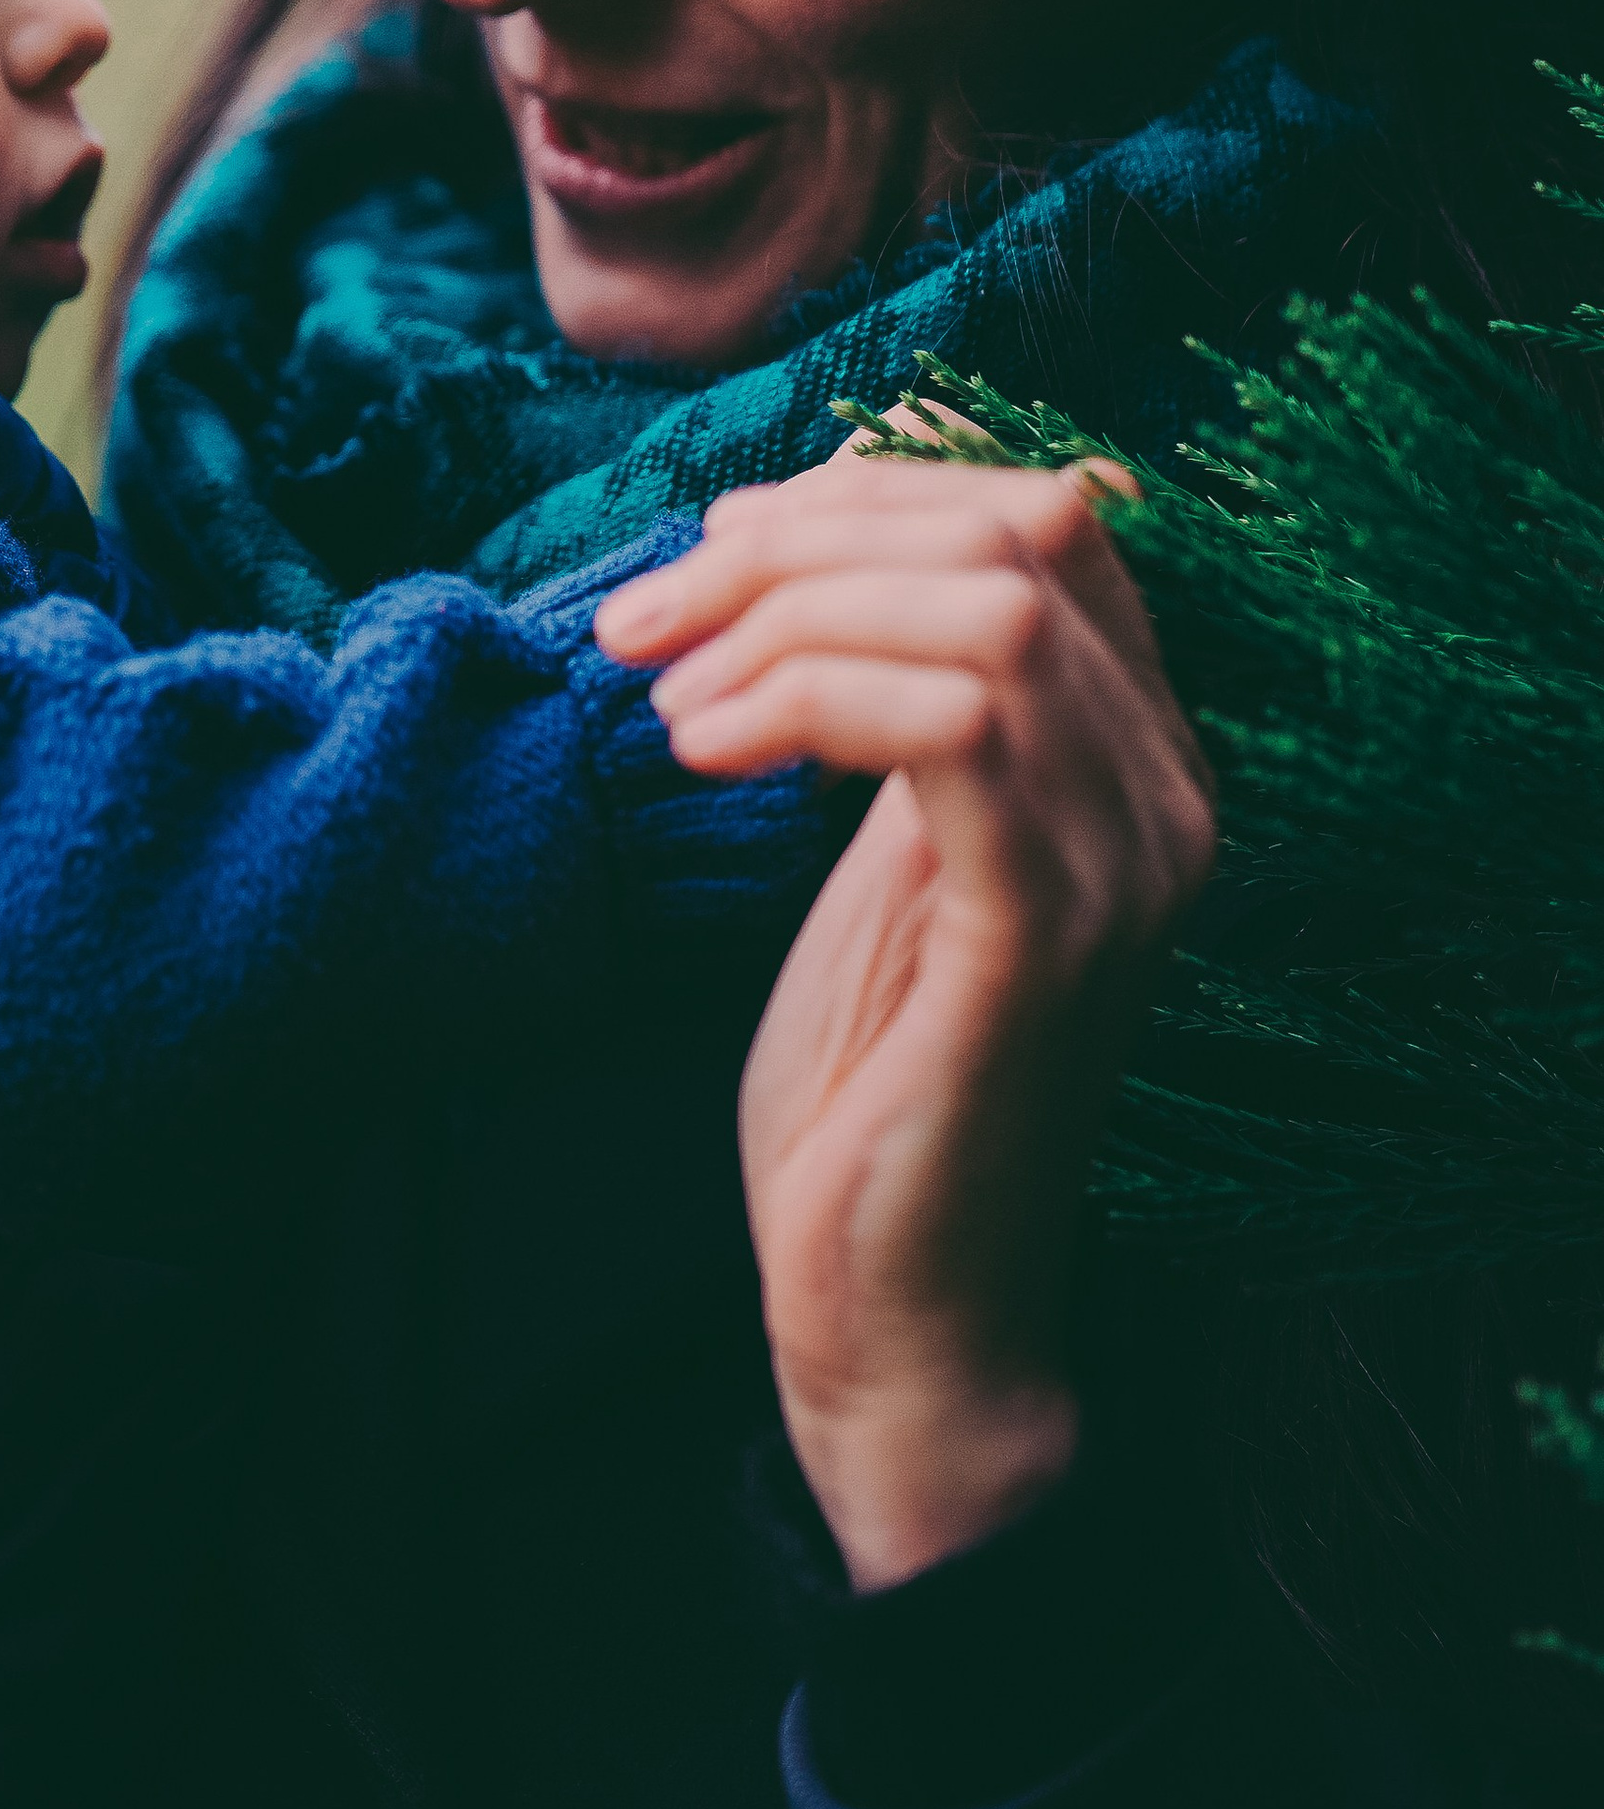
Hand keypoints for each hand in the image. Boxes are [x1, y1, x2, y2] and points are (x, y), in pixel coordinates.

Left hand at [599, 442, 1212, 1587]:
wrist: (899, 1313)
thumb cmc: (875, 1083)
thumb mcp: (874, 848)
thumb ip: (880, 698)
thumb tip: (795, 525)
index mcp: (1133, 756)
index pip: (1041, 520)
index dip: (864, 495)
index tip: (708, 551)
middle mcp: (1166, 794)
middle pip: (1011, 539)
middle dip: (798, 544)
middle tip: (642, 622)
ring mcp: (1126, 865)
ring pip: (984, 616)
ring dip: (786, 620)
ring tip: (662, 701)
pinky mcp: (1050, 939)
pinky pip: (954, 731)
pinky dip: (806, 700)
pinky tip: (701, 753)